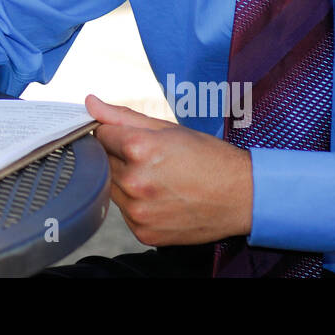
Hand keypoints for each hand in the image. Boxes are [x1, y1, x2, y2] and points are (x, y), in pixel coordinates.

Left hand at [85, 94, 252, 245]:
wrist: (243, 197)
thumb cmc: (209, 159)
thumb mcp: (167, 128)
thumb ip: (122, 116)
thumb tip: (91, 103)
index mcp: (139, 148)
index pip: (100, 135)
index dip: (114, 134)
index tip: (129, 138)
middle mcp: (134, 182)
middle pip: (103, 163)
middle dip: (120, 158)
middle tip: (152, 160)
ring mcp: (138, 211)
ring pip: (112, 189)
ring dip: (126, 182)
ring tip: (159, 179)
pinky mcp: (143, 232)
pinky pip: (126, 213)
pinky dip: (137, 205)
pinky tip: (161, 198)